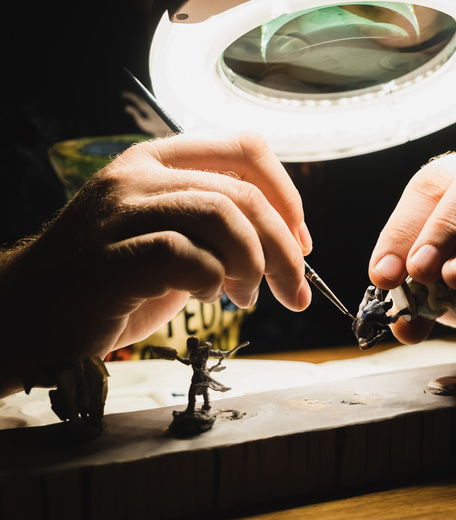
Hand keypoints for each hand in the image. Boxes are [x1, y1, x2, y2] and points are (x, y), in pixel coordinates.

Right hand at [0, 132, 311, 392]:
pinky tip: (206, 297)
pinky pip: (189, 256)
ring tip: (246, 295)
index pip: (244, 147)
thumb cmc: (113, 280)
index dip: (286, 194)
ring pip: (222, 215)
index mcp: (158, 161)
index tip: (301, 240)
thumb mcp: (174, 238)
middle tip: (293, 289)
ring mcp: (122, 211)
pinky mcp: (113, 255)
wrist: (34, 315)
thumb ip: (219, 227)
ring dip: (253, 263)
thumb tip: (289, 242)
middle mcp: (139, 175)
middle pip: (243, 191)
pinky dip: (213, 281)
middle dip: (285, 248)